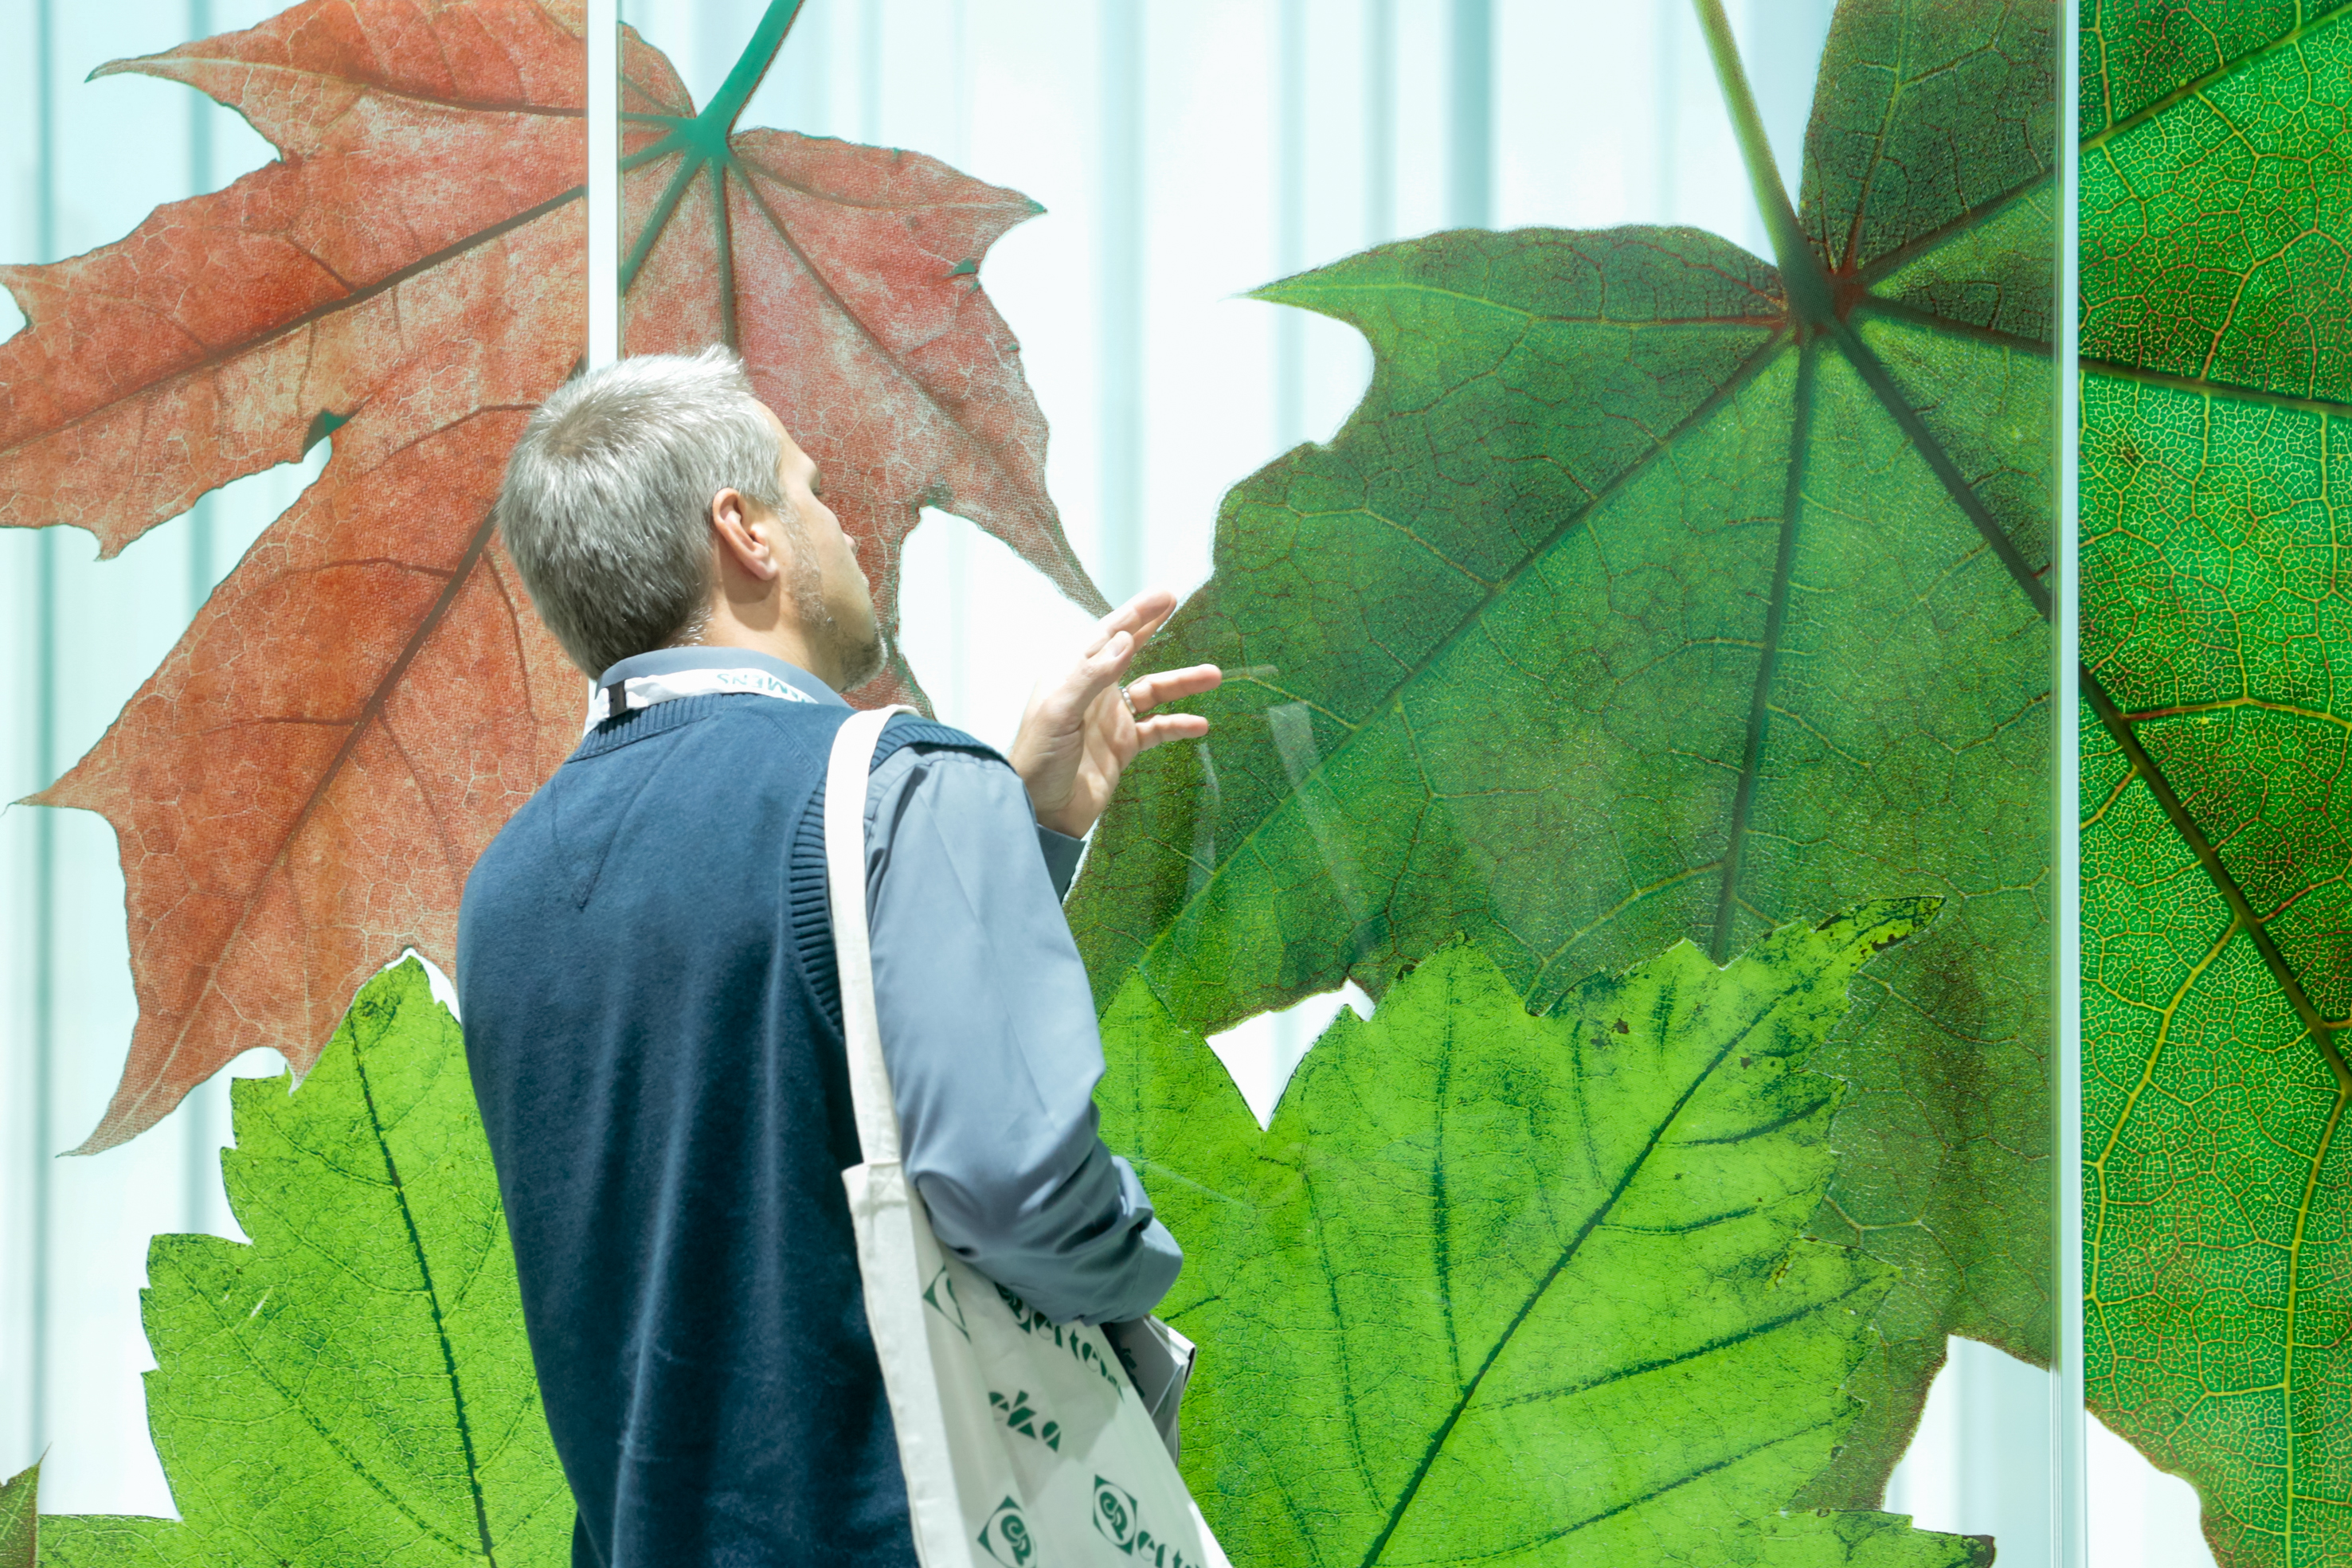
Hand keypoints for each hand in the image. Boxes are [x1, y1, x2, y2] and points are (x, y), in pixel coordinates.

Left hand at [1009, 588, 1221, 839]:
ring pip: (1152, 691)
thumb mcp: (1059, 714)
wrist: (1040, 814)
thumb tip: (1124, 639)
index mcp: (1071, 676)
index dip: (1135, 614)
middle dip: (1154, 629)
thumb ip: (1092, 676)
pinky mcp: (1122, 747)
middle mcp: (1093, 691)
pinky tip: (1200, 724)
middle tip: (1179, 606)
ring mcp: (1110, 719)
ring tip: (1213, 674)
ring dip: (1181, 682)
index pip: (1107, 635)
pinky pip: (1157, 729)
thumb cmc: (1038, 761)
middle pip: (1130, 652)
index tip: (1164, 596)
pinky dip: (1178, 724)